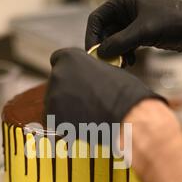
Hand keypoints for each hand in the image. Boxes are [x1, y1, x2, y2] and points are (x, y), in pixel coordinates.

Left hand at [45, 48, 165, 132]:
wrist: (127, 117)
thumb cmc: (125, 93)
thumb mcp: (108, 70)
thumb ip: (91, 71)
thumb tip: (89, 78)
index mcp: (70, 57)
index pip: (58, 59)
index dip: (69, 70)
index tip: (76, 78)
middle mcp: (57, 74)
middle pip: (56, 82)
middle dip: (67, 89)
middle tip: (85, 100)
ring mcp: (53, 97)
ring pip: (55, 102)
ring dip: (66, 107)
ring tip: (87, 114)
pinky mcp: (53, 118)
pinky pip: (55, 120)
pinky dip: (65, 122)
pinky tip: (82, 124)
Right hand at [85, 0, 181, 62]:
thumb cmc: (172, 21)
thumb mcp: (144, 31)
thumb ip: (120, 42)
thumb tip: (100, 53)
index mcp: (123, 1)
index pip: (97, 18)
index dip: (92, 36)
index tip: (93, 53)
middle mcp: (125, 10)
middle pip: (104, 31)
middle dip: (105, 48)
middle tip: (107, 63)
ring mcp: (132, 22)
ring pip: (114, 41)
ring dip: (115, 53)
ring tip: (121, 64)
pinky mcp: (139, 34)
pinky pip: (124, 46)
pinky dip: (124, 55)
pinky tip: (130, 63)